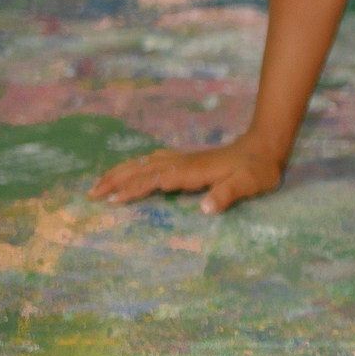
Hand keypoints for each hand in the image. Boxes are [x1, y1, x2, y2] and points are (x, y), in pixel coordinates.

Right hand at [89, 136, 283, 214]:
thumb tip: (206, 208)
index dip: (135, 189)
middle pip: (141, 169)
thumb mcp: (249, 184)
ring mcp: (181, 159)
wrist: (264, 147)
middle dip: (115, 180)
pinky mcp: (184, 160)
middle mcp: (182, 163)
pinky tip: (126, 171)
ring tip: (97, 185)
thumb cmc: (258, 170)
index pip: (156, 180)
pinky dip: (133, 166)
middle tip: (90, 194)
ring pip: (142, 163)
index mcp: (192, 171)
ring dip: (119, 172)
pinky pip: (151, 161)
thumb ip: (228, 195)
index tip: (114, 200)